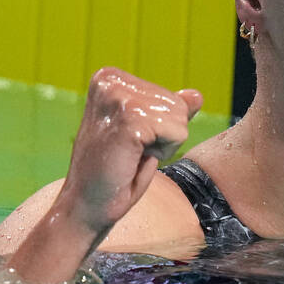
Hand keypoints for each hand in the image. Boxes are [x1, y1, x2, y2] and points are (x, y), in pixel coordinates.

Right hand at [59, 67, 201, 232]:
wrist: (86, 205)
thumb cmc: (114, 173)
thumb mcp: (146, 135)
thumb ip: (169, 112)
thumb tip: (197, 95)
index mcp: (110, 78)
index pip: (171, 98)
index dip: (161, 128)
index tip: (131, 142)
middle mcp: (111, 80)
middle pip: (178, 105)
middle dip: (164, 135)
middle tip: (130, 152)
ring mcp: (119, 97)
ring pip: (180, 118)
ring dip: (163, 145)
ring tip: (130, 155)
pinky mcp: (130, 118)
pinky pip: (177, 132)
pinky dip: (163, 152)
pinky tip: (132, 160)